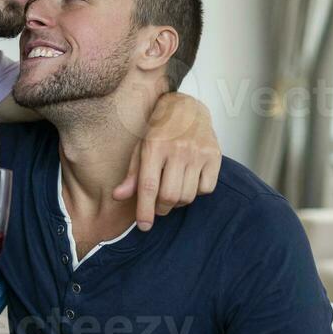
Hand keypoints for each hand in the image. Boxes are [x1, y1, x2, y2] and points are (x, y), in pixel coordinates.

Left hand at [114, 93, 221, 229]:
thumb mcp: (140, 147)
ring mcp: (198, 153)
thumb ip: (132, 174)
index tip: (144, 226)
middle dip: (161, 208)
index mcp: (154, 147)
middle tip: (158, 204)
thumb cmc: (159, 130)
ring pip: (188, 196)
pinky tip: (190, 181)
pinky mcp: (214, 156)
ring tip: (172, 191)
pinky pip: (206, 189)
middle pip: (169, 196)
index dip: (145, 210)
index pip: (149, 187)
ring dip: (178, 202)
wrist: (187, 107)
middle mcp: (178, 150)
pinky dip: (197, 192)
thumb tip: (118, 197)